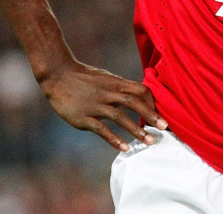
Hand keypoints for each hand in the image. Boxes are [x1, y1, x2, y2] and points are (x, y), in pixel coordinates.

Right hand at [39, 62, 167, 151]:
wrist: (57, 74)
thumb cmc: (83, 77)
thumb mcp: (105, 78)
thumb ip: (120, 88)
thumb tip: (138, 97)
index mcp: (115, 83)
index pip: (140, 90)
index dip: (152, 102)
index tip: (159, 114)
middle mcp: (108, 93)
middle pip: (134, 102)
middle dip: (151, 115)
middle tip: (165, 128)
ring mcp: (95, 105)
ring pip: (120, 117)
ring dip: (136, 130)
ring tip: (150, 141)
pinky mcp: (83, 117)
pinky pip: (101, 129)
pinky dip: (114, 139)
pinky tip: (125, 148)